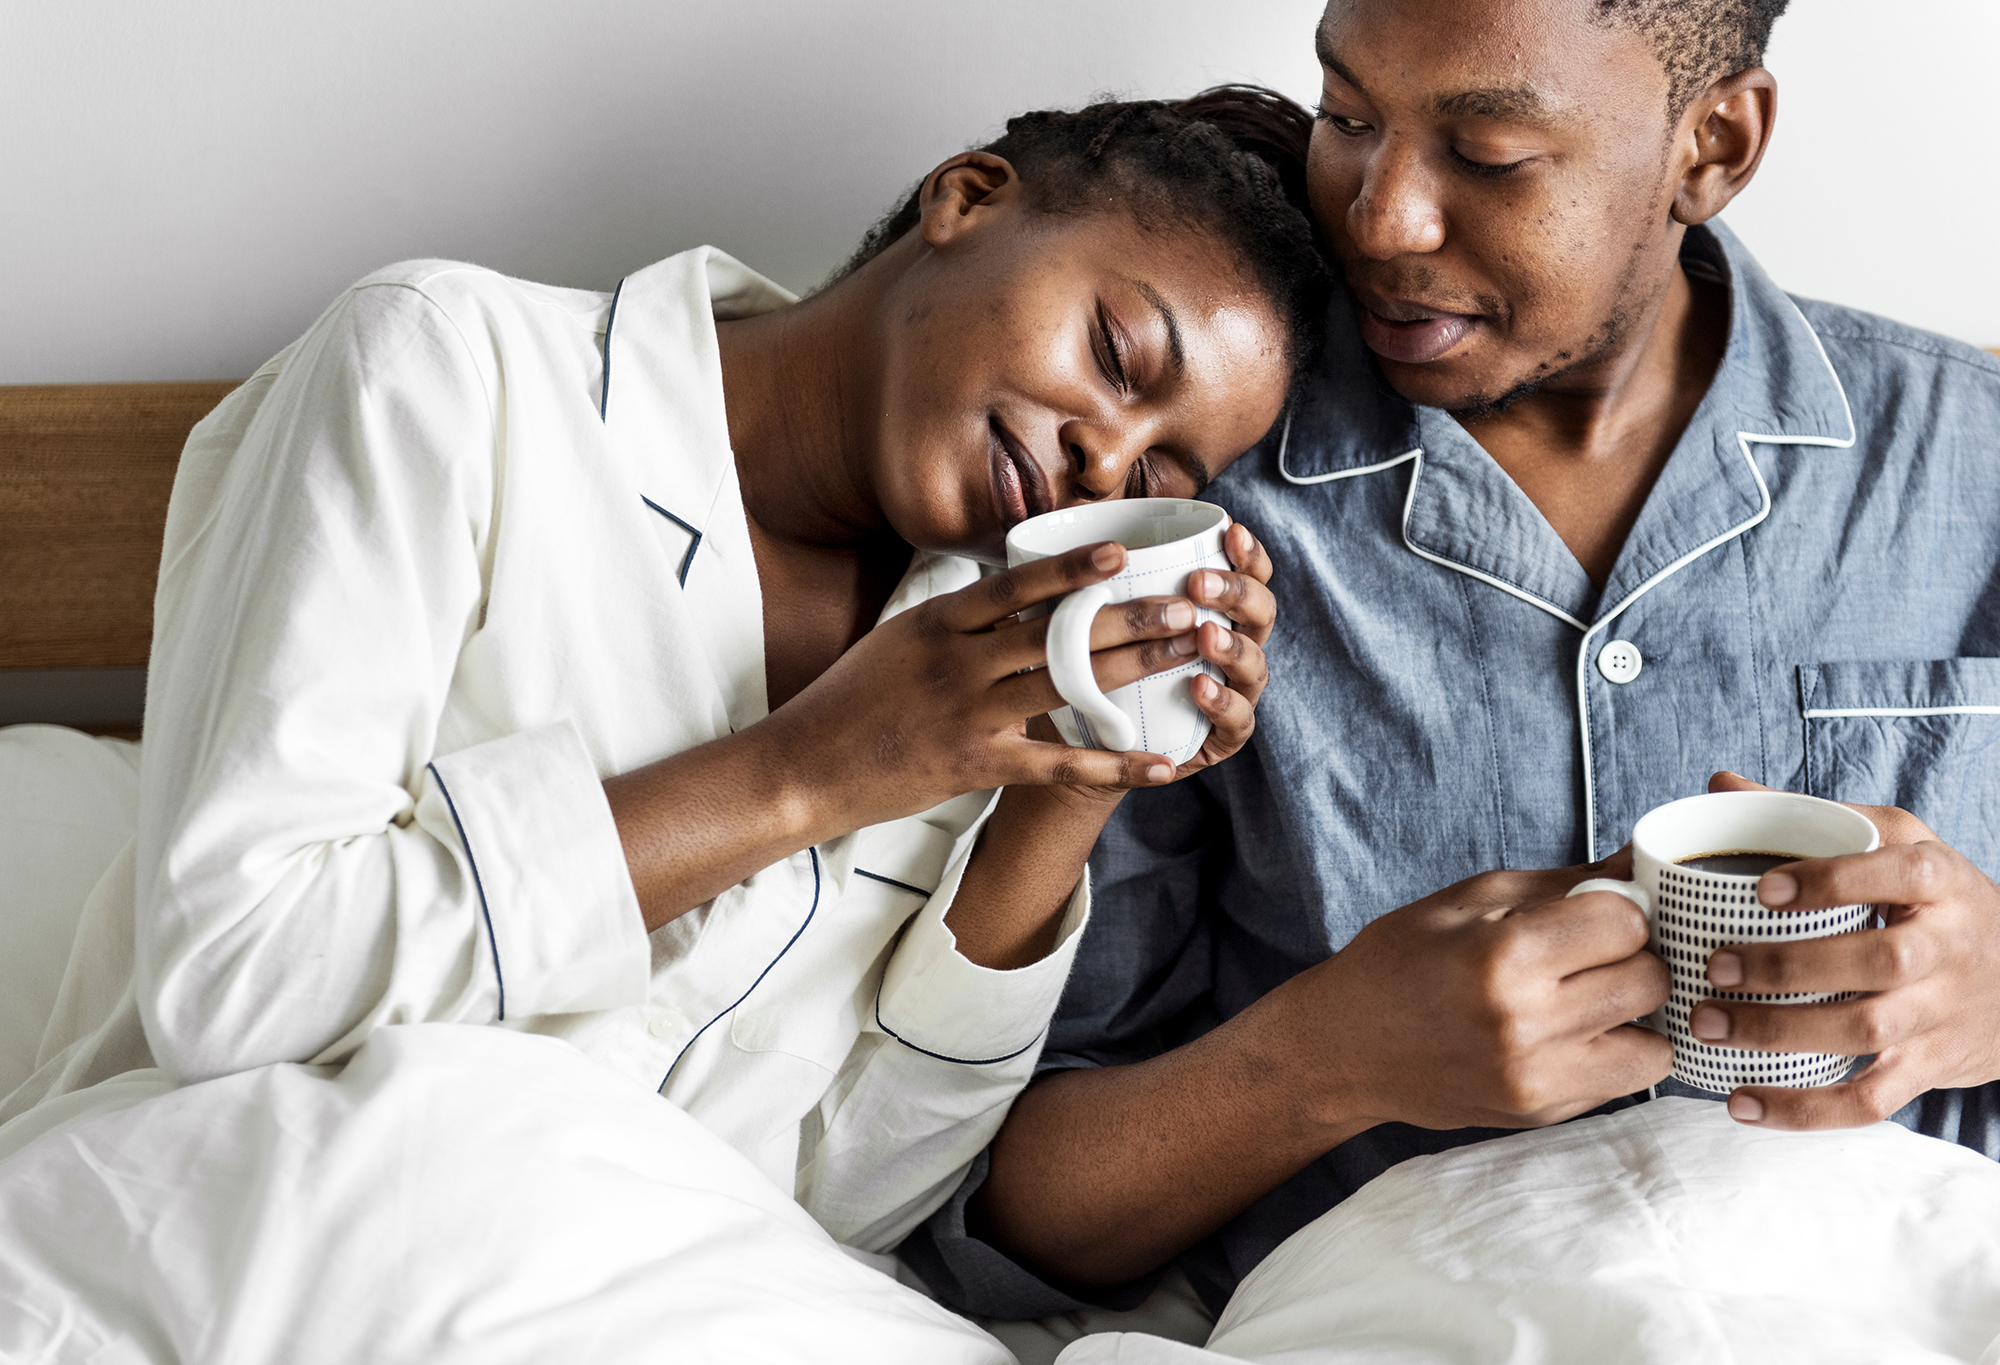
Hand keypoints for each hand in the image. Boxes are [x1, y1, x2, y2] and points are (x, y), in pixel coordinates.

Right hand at [767, 541, 1201, 832]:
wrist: (804, 767)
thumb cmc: (850, 701)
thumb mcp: (897, 639)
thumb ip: (955, 618)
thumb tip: (1011, 589)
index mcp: (938, 622)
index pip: (1015, 584)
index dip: (1073, 567)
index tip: (1124, 550)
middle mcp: (958, 662)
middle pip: (1059, 631)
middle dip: (1132, 616)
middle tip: (1190, 602)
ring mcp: (969, 715)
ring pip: (1069, 684)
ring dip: (1137, 668)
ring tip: (1189, 652)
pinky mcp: (977, 766)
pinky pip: (1060, 763)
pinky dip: (1115, 764)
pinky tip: (1158, 763)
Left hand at [1049, 521, 1277, 804]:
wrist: (1084, 744)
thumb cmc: (1097, 666)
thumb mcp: (1098, 614)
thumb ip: (1102, 573)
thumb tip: (1076, 509)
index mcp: (1216, 611)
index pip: (1248, 573)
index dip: (1247, 553)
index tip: (1230, 531)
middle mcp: (1234, 648)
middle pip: (1261, 612)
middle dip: (1236, 593)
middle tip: (1199, 584)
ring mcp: (1233, 693)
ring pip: (1255, 665)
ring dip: (1233, 646)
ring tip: (1204, 634)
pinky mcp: (1220, 739)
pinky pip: (1235, 722)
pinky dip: (1221, 703)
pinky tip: (1198, 686)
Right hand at [1265, 857, 1671, 1134]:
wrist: (1344, 1046)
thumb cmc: (1402, 959)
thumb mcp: (1472, 898)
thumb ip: (1568, 882)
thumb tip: (1648, 860)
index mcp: (1503, 955)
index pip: (1626, 922)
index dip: (1617, 908)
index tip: (1593, 912)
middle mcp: (1525, 1023)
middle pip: (1651, 980)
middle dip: (1633, 958)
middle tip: (1595, 954)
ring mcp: (1536, 1078)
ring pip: (1657, 1044)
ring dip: (1635, 1014)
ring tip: (1593, 996)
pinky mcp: (1542, 1113)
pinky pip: (1627, 1081)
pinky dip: (1616, 1051)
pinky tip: (1573, 1032)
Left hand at [1692, 771, 1999, 1128]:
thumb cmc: (1931, 903)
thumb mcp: (1894, 845)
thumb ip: (1812, 820)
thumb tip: (1720, 786)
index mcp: (1938, 880)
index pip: (1897, 871)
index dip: (1832, 882)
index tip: (1762, 889)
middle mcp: (1947, 946)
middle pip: (1878, 960)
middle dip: (1791, 967)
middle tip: (1715, 967)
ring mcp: (1940, 1012)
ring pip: (1869, 1031)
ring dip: (1783, 1032)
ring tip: (1708, 1026)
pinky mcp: (1929, 1067)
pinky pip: (1871, 1099)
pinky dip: (1806, 1110)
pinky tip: (1743, 1102)